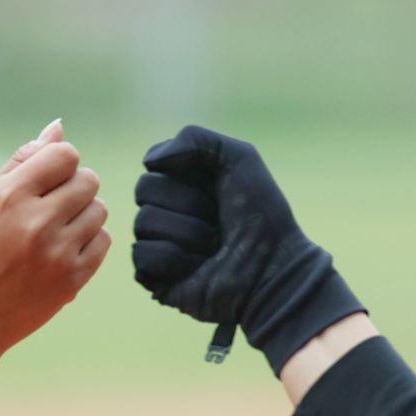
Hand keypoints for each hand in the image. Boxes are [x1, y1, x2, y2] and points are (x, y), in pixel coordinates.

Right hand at [0, 119, 109, 386]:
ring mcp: (56, 253)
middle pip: (87, 180)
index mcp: (8, 196)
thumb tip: (58, 128)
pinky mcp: (72, 279)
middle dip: (73, 188)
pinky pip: (103, 241)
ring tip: (54, 231)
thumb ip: (22, 162)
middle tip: (49, 208)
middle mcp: (35, 222)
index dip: (60, 164)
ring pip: (99, 210)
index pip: (65, 155)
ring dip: (82, 215)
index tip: (46, 181)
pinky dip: (88, 241)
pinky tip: (62, 251)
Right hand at [133, 125, 364, 372]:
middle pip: (144, 190)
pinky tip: (198, 269)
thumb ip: (194, 138)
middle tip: (218, 221)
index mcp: (181, 184)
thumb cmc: (261, 215)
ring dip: (189, 233)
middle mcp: (165, 212)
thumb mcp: (238, 157)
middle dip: (189, 203)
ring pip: (144, 222)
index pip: (153, 166)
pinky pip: (143, 254)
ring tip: (214, 248)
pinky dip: (176, 259)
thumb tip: (148, 162)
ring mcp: (157, 244)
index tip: (217, 188)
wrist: (272, 269)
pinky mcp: (152, 277)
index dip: (186, 174)